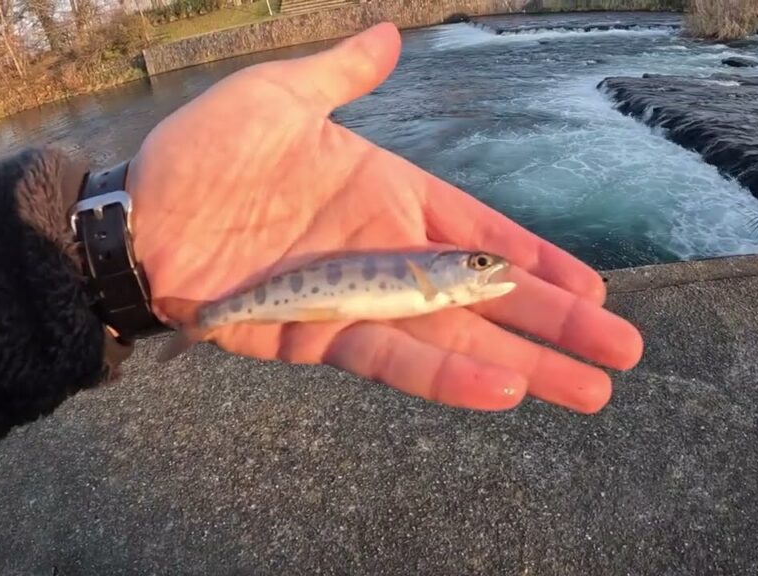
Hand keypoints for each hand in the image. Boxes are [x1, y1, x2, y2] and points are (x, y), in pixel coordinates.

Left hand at [127, 22, 642, 413]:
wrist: (135, 217)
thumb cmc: (204, 153)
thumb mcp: (277, 97)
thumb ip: (340, 76)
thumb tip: (389, 34)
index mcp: (388, 194)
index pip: (481, 232)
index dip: (537, 259)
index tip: (593, 286)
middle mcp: (387, 253)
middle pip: (487, 294)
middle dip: (556, 322)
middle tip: (622, 353)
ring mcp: (360, 300)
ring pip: (456, 337)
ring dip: (524, 364)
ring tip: (587, 392)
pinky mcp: (322, 339)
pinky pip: (394, 359)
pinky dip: (445, 377)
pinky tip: (503, 390)